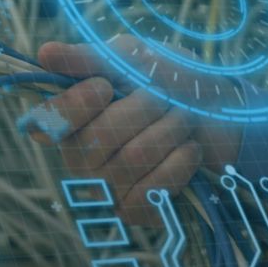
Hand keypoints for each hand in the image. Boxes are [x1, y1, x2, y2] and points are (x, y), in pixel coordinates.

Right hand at [27, 37, 242, 224]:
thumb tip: (44, 53)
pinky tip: (189, 149)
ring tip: (182, 120)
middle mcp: (77, 159)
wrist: (222, 115)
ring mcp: (105, 190)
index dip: (79, 103)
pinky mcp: (134, 213)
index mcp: (68, 120)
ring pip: (134, 159)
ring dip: (170, 130)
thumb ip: (88, 58)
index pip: (50, 121)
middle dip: (145, 107)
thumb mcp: (131, 58)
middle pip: (100, 137)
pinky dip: (181, 161)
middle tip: (163, 98)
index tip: (107, 86)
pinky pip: (153, 190)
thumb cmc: (170, 81)